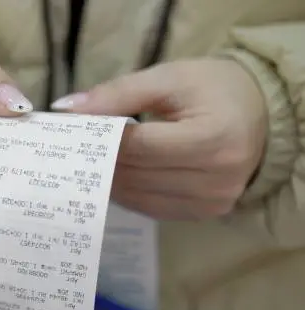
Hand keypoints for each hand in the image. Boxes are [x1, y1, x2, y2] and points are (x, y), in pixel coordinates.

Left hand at [52, 59, 266, 219]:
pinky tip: (115, 175)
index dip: (100, 141)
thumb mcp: (168, 78)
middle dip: (98, 160)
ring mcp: (211, 202)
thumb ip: (117, 93)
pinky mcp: (204, 213)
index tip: (71, 131)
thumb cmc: (214, 89)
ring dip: (108, 179)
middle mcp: (216, 179)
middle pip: (135, 174)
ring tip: (90, 159)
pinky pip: (150, 208)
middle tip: (72, 147)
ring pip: (137, 196)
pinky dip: (128, 192)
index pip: (138, 147)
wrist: (260, 114)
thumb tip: (66, 108)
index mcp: (212, 139)